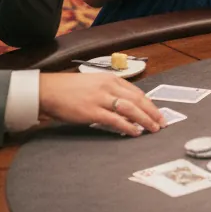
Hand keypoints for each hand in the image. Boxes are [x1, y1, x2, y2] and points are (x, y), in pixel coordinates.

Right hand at [38, 73, 164, 135]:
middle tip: (162, 123)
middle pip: (138, 100)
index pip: (137, 92)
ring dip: (145, 120)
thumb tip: (125, 106)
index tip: (158, 112)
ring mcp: (101, 99)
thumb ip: (110, 92)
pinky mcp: (92, 111)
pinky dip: (128, 127)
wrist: (48, 90)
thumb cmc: (69, 88)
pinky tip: (135, 132)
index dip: (149, 103)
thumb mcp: (94, 83)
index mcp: (110, 79)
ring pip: (130, 109)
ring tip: (153, 128)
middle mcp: (108, 87)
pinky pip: (115, 120)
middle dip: (152, 112)